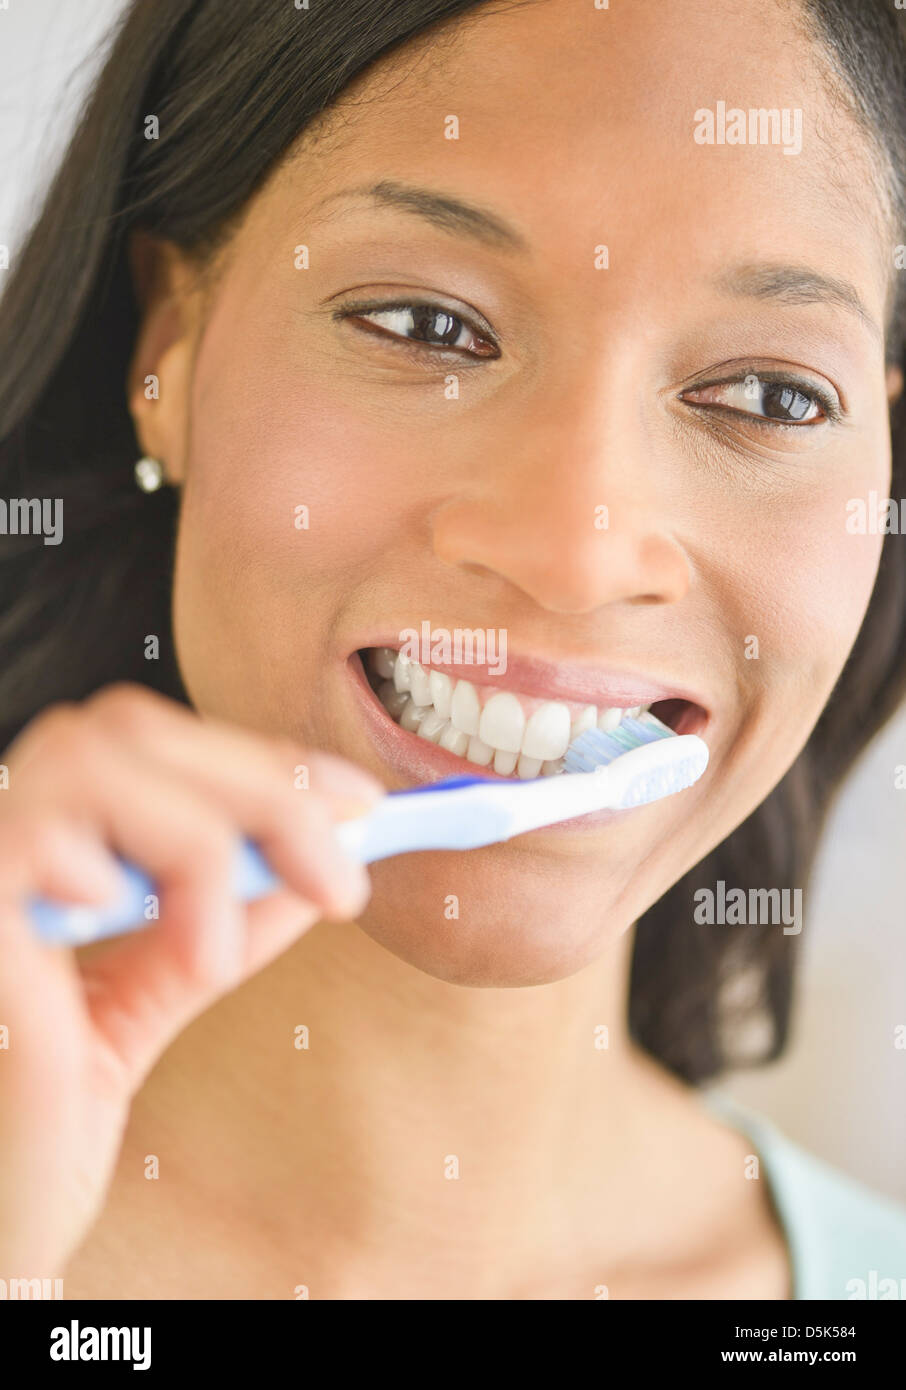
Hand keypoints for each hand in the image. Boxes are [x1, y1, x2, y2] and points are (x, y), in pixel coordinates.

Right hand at [0, 683, 380, 1274]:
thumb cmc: (33, 1132)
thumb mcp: (142, 1007)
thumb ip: (210, 927)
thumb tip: (303, 867)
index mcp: (30, 853)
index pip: (145, 748)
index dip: (257, 761)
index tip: (358, 803)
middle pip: (126, 733)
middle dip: (262, 790)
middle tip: (341, 881)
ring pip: (96, 763)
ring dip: (200, 841)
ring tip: (222, 951)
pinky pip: (37, 843)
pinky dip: (123, 876)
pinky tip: (161, 947)